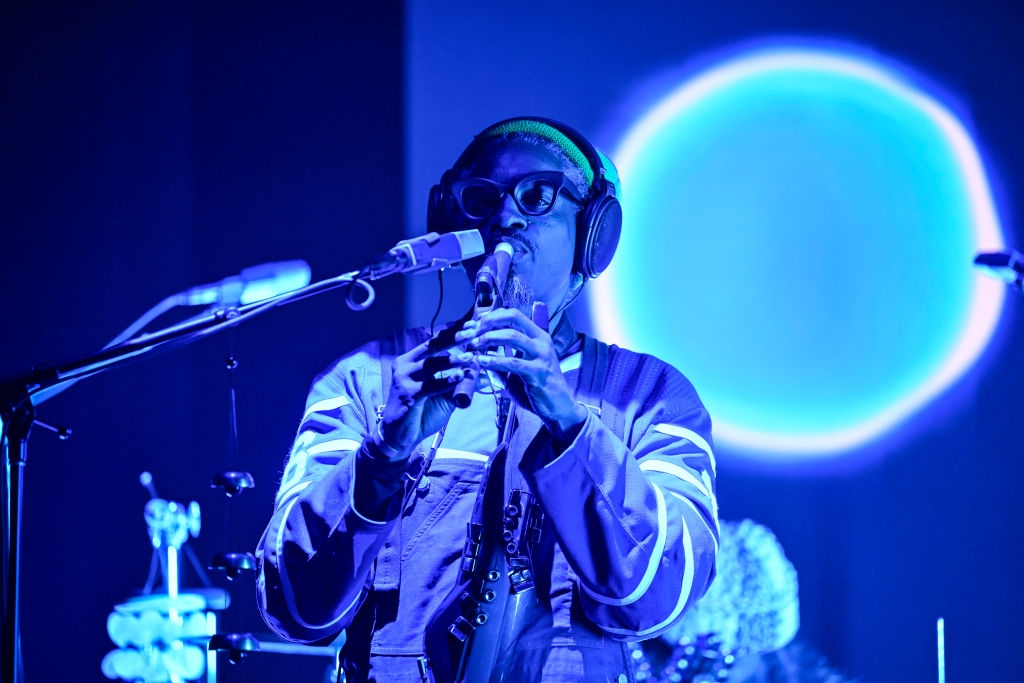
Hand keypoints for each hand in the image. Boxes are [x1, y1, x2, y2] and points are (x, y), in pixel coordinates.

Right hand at [377, 335, 473, 457]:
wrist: (399, 436)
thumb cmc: (421, 411)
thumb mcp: (441, 393)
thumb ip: (456, 380)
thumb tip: (479, 368)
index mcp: (411, 360)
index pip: (433, 342)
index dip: (452, 333)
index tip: (471, 326)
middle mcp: (404, 366)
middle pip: (432, 347)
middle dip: (454, 339)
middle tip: (472, 332)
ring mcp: (404, 380)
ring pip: (431, 365)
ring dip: (453, 360)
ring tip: (470, 357)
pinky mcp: (408, 395)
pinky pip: (430, 385)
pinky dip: (446, 380)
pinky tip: (460, 375)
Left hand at [455, 308, 587, 443]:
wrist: (559, 408)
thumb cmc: (539, 388)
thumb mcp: (519, 369)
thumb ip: (503, 359)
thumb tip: (481, 352)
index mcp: (538, 336)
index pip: (514, 315)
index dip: (493, 317)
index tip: (476, 325)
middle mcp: (541, 341)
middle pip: (514, 317)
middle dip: (490, 321)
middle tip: (474, 330)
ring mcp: (541, 355)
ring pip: (512, 336)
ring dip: (490, 338)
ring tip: (474, 344)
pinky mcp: (537, 372)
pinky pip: (512, 362)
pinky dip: (494, 360)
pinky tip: (481, 362)